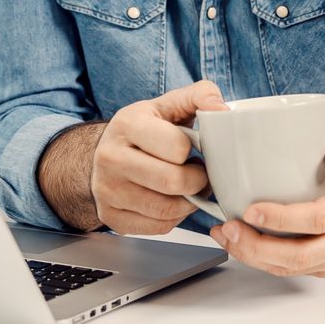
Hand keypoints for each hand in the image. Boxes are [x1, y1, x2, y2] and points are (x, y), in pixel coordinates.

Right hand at [90, 80, 227, 235]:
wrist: (103, 154)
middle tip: (198, 174)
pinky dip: (174, 218)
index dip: (194, 151)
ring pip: (166, 209)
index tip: (194, 149)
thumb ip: (198, 96)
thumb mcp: (167, 105)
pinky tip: (171, 201)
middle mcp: (110, 158)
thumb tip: (221, 106)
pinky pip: (157, 227)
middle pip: (172, 182)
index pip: (176, 147)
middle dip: (196, 181)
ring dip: (188, 202)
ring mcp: (107, 190)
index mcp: (126, 124)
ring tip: (187, 187)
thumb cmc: (143, 129)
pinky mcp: (111, 217)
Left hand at [209, 127, 324, 277]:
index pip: (318, 220)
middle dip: (259, 246)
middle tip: (230, 228)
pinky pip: (289, 270)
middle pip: (302, 255)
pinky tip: (238, 244)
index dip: (283, 220)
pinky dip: (260, 261)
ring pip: (292, 268)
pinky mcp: (322, 265)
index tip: (251, 211)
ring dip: (253, 256)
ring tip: (226, 236)